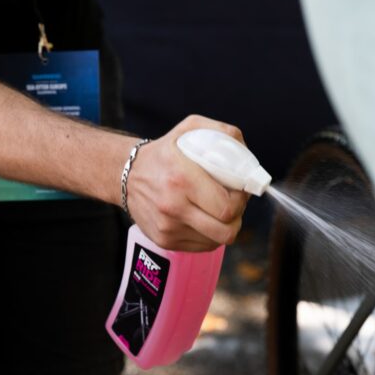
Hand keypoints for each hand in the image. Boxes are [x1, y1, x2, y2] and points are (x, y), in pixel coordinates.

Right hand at [124, 116, 248, 250]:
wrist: (126, 174)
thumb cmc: (165, 152)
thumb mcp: (190, 128)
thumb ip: (223, 133)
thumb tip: (248, 158)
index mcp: (182, 178)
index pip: (228, 207)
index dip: (241, 202)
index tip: (239, 192)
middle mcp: (173, 206)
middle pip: (226, 230)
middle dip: (236, 218)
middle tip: (232, 205)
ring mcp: (167, 227)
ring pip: (216, 241)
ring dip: (223, 228)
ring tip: (217, 211)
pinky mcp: (163, 240)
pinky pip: (201, 246)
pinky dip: (208, 235)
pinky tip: (202, 218)